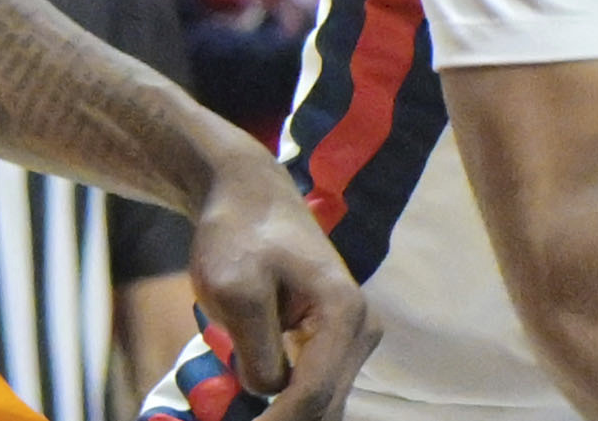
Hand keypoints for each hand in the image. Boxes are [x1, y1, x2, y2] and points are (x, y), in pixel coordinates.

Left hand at [186, 141, 376, 418]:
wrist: (248, 198)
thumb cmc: (238, 235)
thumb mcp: (235, 291)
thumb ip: (257, 351)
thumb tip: (269, 394)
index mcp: (344, 312)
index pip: (311, 395)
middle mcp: (362, 328)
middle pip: (324, 406)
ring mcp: (353, 336)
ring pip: (323, 405)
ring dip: (286, 417)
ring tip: (242, 419)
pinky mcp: (336, 342)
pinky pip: (316, 390)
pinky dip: (288, 408)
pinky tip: (258, 413)